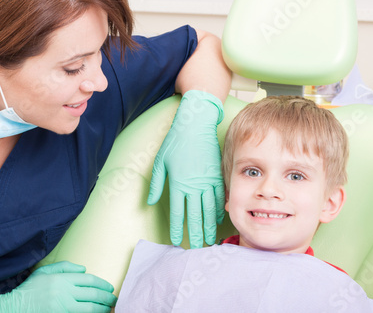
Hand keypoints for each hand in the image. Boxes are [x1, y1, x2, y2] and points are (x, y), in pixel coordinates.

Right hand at [0, 261, 116, 312]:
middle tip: (114, 299)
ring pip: (89, 308)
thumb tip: (84, 269)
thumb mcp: (44, 272)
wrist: (13, 308)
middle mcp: (64, 292)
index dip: (102, 284)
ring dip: (102, 308)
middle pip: (92, 294)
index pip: (89, 280)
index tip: (109, 288)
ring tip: (109, 308)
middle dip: (106, 297)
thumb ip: (65, 267)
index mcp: (62, 279)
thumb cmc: (30, 289)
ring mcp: (62, 306)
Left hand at [148, 90, 224, 247]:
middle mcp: (194, 185)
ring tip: (209, 239)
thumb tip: (152, 202)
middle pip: (195, 215)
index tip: (178, 241)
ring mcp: (207, 180)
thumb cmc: (175, 142)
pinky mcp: (217, 175)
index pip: (178, 212)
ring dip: (209, 226)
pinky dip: (219, 210)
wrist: (195, 125)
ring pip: (209, 209)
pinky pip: (220, 196)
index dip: (178, 229)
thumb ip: (156, 184)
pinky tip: (218, 219)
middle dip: (195, 233)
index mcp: (178, 183)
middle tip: (197, 247)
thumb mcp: (159, 162)